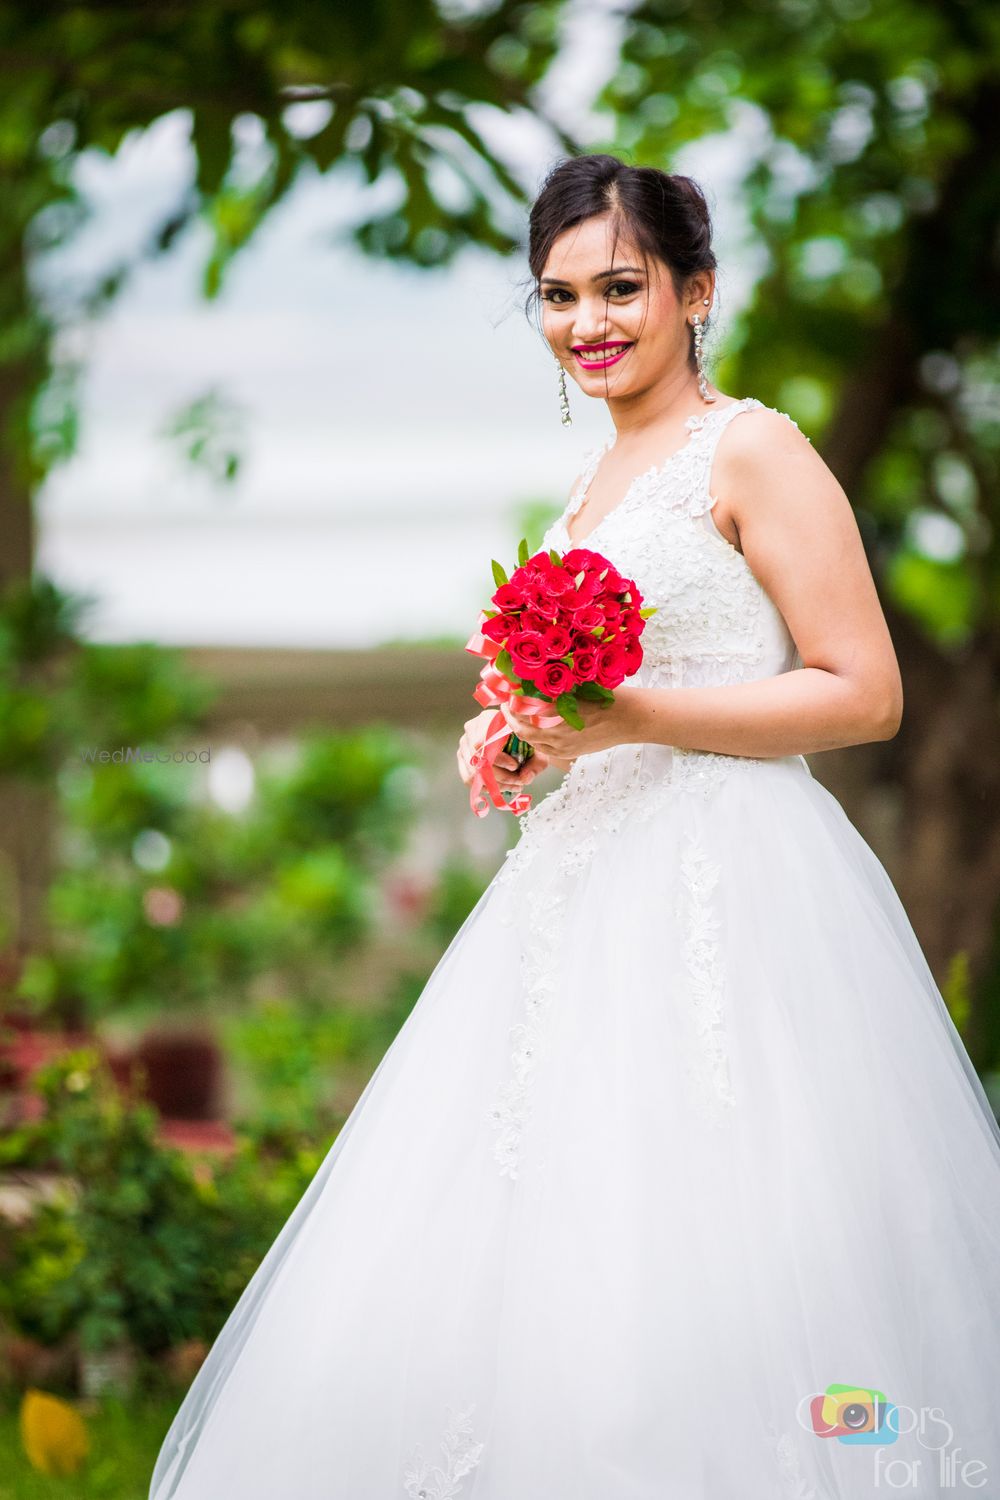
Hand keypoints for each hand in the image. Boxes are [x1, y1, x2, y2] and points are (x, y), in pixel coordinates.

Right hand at [456, 708, 551, 791]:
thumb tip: (525, 778)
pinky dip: (487, 787)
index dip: (499, 758)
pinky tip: (503, 786)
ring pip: (473, 773)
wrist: (520, 737)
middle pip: (477, 759)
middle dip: (500, 776)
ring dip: (495, 784)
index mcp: (488, 719)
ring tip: (513, 785)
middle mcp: (471, 729)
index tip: (515, 766)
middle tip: (518, 781)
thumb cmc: (528, 740)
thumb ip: (535, 764)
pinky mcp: (463, 758)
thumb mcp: (538, 748)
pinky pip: (469, 779)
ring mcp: (464, 744)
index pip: (483, 742)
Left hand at [500, 688, 635, 761]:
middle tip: (507, 707)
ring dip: (523, 730)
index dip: (511, 705)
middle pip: (523, 731)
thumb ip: (552, 688)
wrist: (630, 719)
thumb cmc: (606, 697)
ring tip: (520, 717)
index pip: (522, 713)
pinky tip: (537, 729)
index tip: (506, 696)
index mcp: (557, 715)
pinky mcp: (570, 754)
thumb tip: (529, 681)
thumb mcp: (577, 686)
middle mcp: (557, 735)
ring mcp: (563, 747)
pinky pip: (546, 749)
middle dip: (512, 720)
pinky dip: (537, 739)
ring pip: (533, 742)